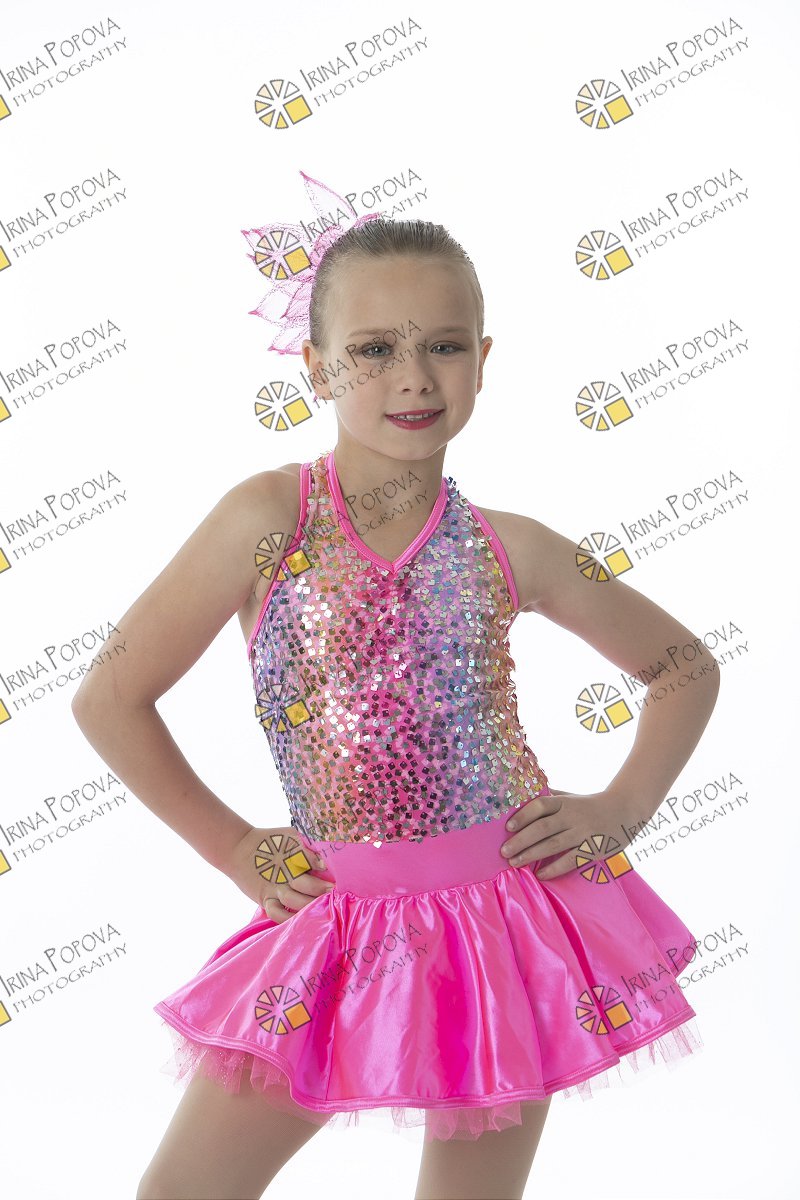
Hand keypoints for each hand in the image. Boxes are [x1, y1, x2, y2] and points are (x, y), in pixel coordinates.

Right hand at [223, 825, 333, 922]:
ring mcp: (274, 887)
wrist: (240, 848)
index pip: (311, 859)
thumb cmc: (272, 840)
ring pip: (294, 901)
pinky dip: (288, 919)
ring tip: (325, 908)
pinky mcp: (265, 898)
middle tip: (337, 893)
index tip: (338, 873)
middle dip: (322, 889)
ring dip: (310, 905)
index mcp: (292, 853)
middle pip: (306, 883)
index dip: (325, 866)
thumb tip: (326, 856)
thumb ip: (308, 842)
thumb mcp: (290, 834)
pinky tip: (303, 920)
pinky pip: (276, 913)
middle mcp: (284, 872)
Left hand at [500, 787, 637, 880]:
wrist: (626, 809)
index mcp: (565, 802)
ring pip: (553, 845)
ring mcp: (583, 832)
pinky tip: (540, 874)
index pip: (540, 806)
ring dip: (531, 855)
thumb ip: (550, 798)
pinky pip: (571, 860)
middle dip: (521, 840)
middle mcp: (573, 816)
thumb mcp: (571, 797)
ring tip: (514, 863)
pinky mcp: (594, 848)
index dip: (523, 816)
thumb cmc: (591, 805)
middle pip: (542, 828)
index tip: (508, 827)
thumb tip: (521, 796)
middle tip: (504, 851)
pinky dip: (554, 868)